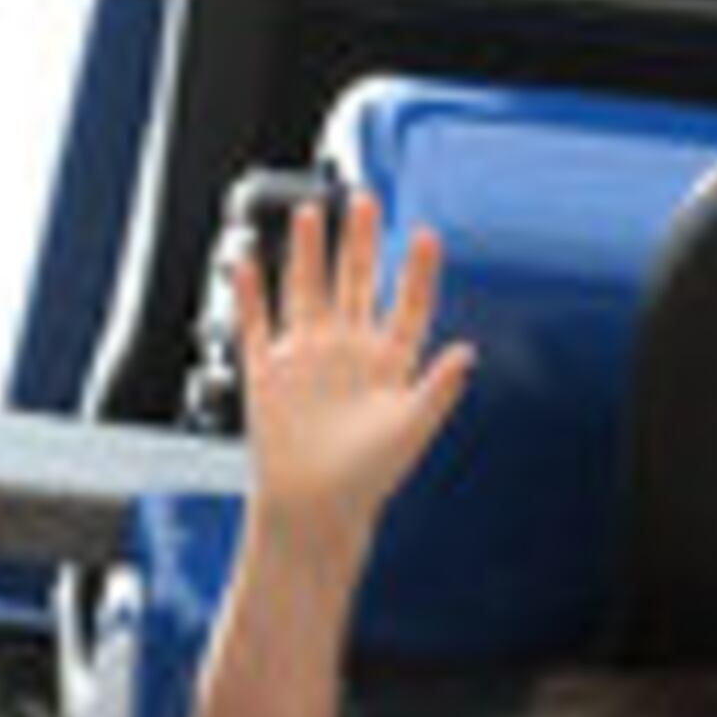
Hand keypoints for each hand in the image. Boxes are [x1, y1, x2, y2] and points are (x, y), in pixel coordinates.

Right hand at [229, 182, 472, 558]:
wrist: (313, 514)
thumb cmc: (366, 482)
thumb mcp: (412, 430)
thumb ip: (440, 388)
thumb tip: (469, 352)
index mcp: (387, 364)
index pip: (406, 305)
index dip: (416, 272)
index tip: (424, 236)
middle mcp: (347, 353)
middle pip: (354, 284)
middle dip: (359, 242)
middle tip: (365, 201)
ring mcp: (306, 359)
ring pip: (307, 292)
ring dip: (309, 254)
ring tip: (311, 213)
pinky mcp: (268, 374)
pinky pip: (256, 325)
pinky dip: (249, 295)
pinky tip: (247, 263)